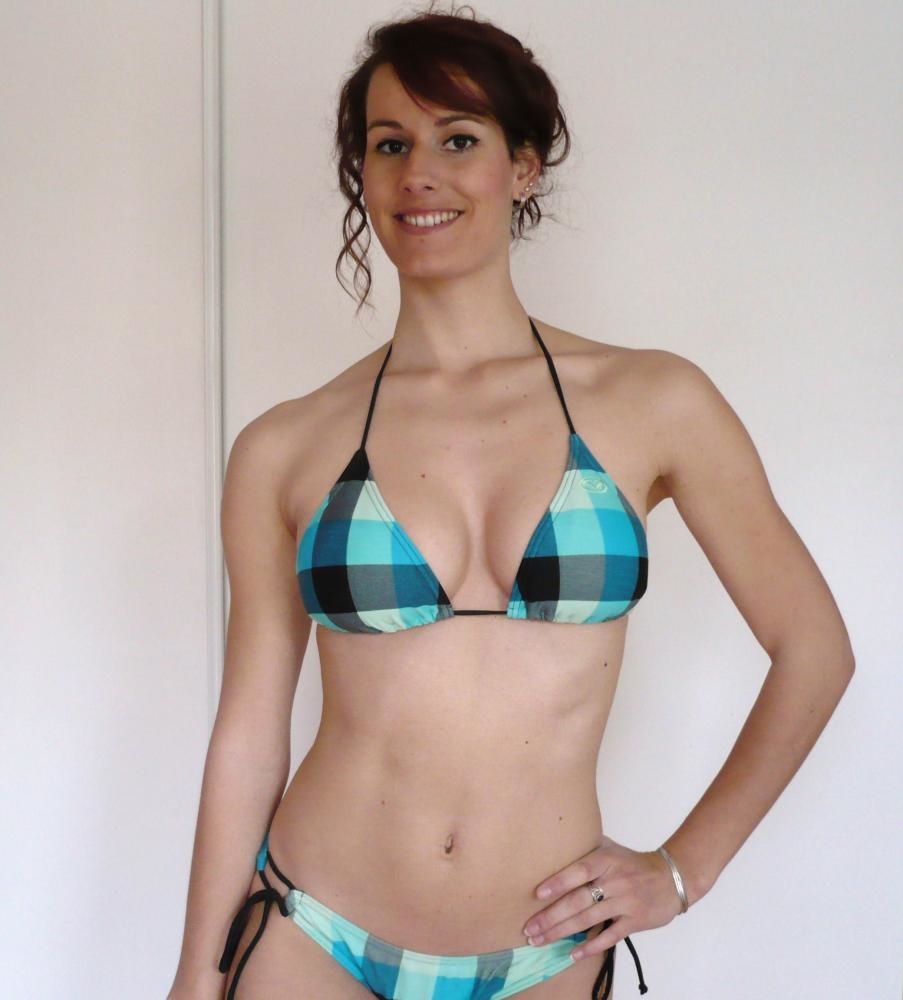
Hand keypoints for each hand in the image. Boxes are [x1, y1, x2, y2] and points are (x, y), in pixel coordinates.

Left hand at [521, 835, 685, 960]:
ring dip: (562, 932)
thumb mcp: (610, 848)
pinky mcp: (635, 921)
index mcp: (606, 860)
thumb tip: (555, 841)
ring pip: (588, 919)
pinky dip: (591, 947)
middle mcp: (614, 881)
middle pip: (578, 900)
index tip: (537, 895)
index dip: (558, 882)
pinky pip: (610, 936)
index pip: (579, 870)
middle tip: (529, 929)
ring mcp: (625, 902)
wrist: (672, 877)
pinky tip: (573, 954)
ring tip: (541, 940)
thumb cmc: (633, 863)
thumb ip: (586, 847)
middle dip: (551, 917)